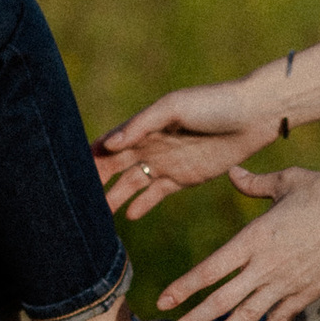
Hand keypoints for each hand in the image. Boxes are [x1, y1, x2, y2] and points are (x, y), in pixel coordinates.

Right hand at [94, 73, 284, 219]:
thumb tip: (109, 144)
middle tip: (75, 203)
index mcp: (143, 125)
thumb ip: (141, 125)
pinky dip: (142, 204)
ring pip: (131, 184)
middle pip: (113, 168)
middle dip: (94, 183)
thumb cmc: (212, 103)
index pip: (107, 145)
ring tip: (98, 216)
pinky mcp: (184, 178)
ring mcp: (166, 162)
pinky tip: (130, 216)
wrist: (253, 116)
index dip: (88, 158)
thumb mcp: (174, 108)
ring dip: (115, 198)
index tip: (66, 176)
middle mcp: (149, 145)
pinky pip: (156, 194)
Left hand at [155, 167, 319, 320]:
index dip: (185, 287)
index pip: (211, 268)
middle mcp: (267, 266)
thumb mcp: (287, 180)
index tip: (164, 300)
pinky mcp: (309, 293)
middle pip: (222, 300)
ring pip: (247, 317)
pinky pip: (279, 319)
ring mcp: (288, 284)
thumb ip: (255, 183)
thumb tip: (234, 172)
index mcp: (255, 237)